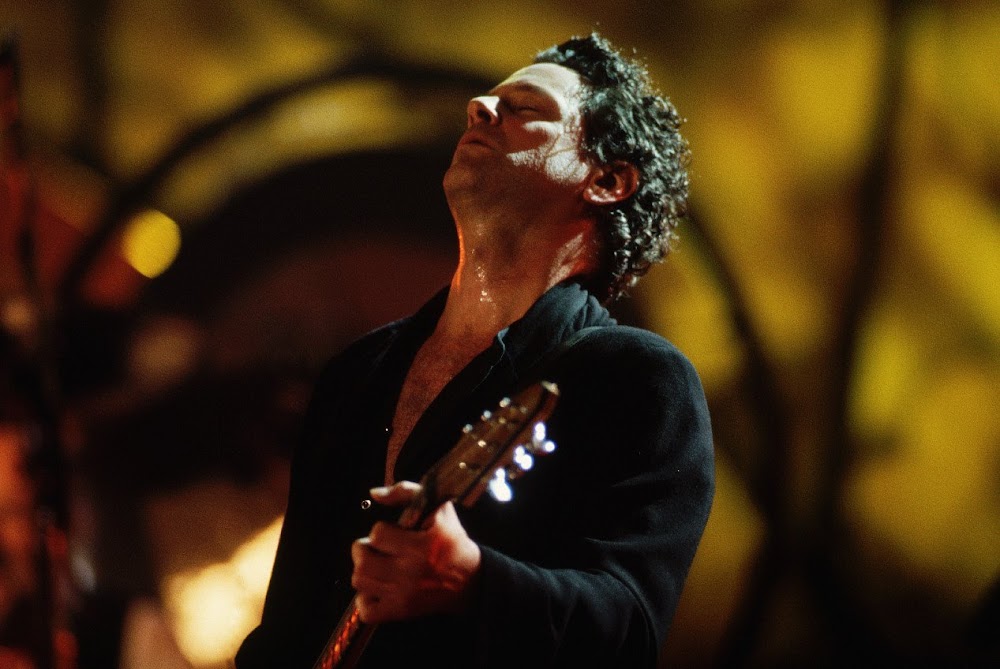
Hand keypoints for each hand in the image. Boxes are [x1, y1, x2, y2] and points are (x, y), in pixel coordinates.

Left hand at [350, 481, 481, 622]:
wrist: (470, 580)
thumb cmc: (452, 542)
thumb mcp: (439, 509)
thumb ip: (406, 492)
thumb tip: (374, 493)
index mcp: (421, 545)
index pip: (378, 534)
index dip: (381, 530)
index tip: (392, 533)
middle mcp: (409, 572)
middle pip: (363, 561)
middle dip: (364, 550)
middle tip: (375, 549)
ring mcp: (403, 595)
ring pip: (360, 582)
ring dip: (363, 571)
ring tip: (375, 566)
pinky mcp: (400, 612)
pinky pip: (367, 611)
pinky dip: (365, 600)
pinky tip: (377, 588)